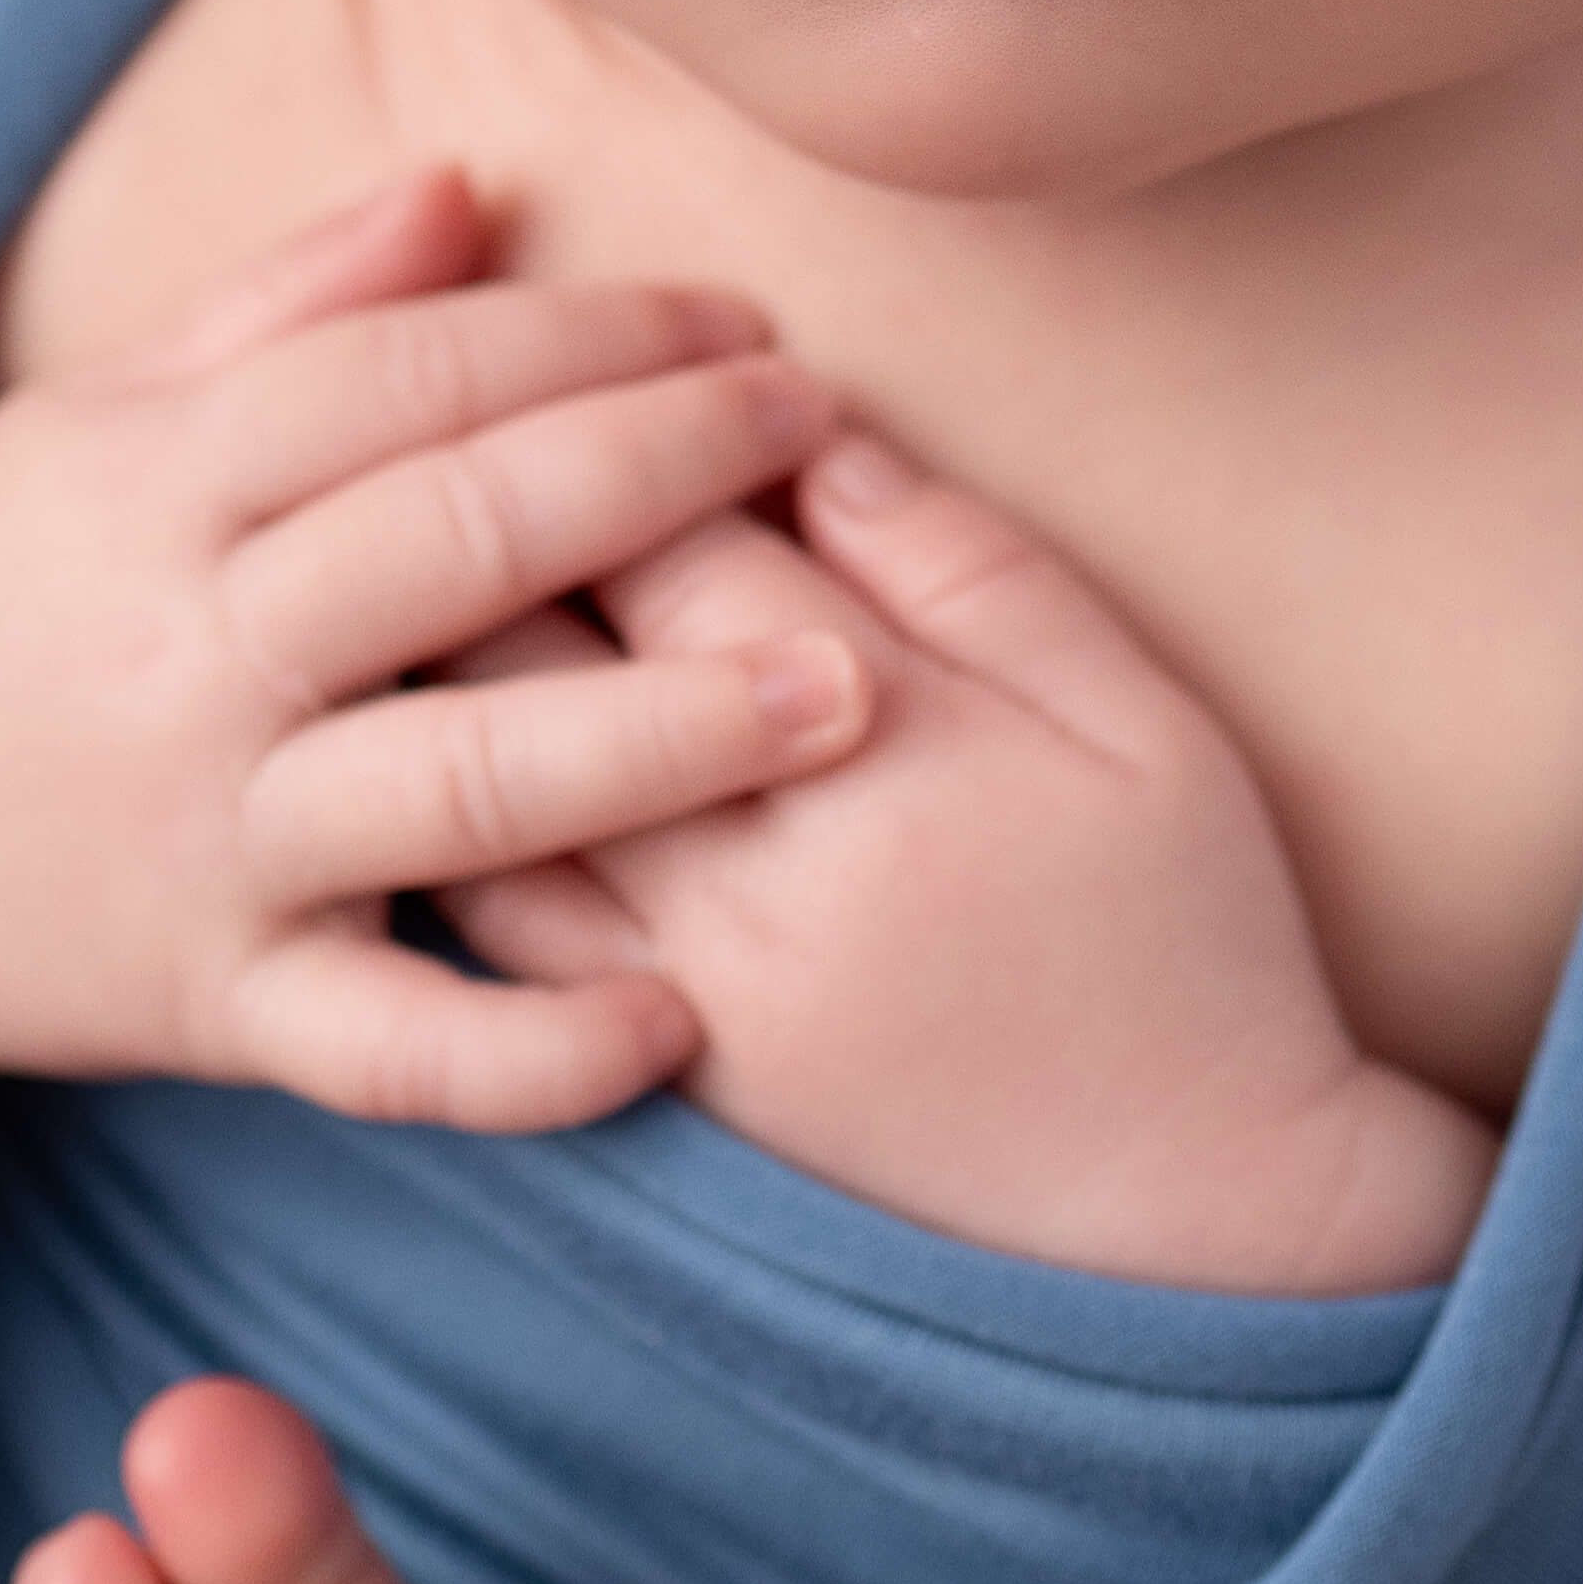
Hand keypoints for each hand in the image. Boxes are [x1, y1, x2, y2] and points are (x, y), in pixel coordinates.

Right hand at [0, 169, 878, 1194]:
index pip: (399, 378)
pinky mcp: (215, 1008)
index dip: (583, 332)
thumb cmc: (1, 599)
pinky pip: (390, 1047)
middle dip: (659, 475)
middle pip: (451, 542)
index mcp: (160, 485)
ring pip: (459, 785)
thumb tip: (471, 180)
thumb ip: (291, 306)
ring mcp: (207, 843)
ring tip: (844, 690)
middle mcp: (188, 659)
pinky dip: (529, 1052)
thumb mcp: (104, 423)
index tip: (741, 313)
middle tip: (820, 428)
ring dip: (663, 735)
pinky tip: (675, 1025)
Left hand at [450, 433, 1498, 1295]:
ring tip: (394, 556)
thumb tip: (821, 438)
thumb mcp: (1145, 726)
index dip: (618, 421)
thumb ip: (978, 572)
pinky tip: (425, 744)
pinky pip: (483, 939)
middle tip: (446, 419)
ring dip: (429, 666)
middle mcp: (748, 873)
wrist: (1187, 1235)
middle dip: (476, 514)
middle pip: (538, 650)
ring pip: (475, 789)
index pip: (672, 540)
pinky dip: (438, 824)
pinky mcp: (651, 1079)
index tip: (611, 348)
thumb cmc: (1188, 947)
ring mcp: (681, 987)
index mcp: (882, 751)